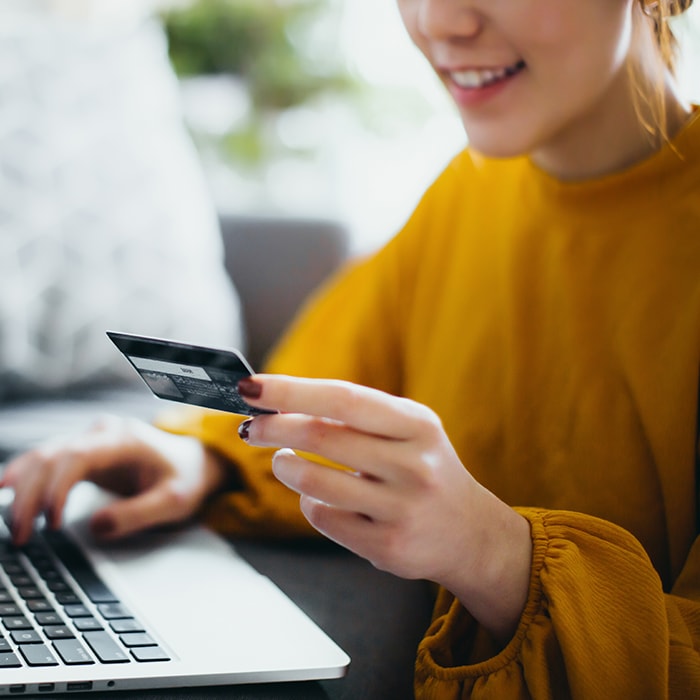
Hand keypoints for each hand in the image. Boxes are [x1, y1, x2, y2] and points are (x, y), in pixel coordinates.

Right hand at [0, 415, 226, 545]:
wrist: (192, 462)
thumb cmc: (184, 479)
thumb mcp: (173, 501)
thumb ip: (138, 514)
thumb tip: (95, 527)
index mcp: (123, 439)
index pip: (76, 456)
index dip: (56, 488)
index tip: (49, 523)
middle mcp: (102, 433)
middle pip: (51, 456)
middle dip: (30, 495)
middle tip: (20, 535)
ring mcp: (90, 440)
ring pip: (42, 457)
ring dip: (22, 489)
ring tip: (13, 525)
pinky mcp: (83, 453)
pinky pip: (46, 462)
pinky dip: (26, 479)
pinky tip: (7, 494)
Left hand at [237, 374, 532, 641]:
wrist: (468, 532)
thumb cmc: (422, 467)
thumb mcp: (408, 430)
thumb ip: (356, 415)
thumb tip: (281, 402)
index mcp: (418, 424)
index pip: (344, 398)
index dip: (292, 391)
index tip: (251, 387)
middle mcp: (415, 464)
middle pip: (322, 436)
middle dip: (274, 428)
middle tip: (252, 427)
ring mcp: (403, 508)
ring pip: (314, 481)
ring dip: (285, 467)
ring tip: (283, 462)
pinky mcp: (388, 546)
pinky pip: (323, 517)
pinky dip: (308, 502)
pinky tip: (317, 496)